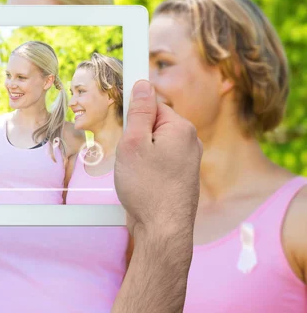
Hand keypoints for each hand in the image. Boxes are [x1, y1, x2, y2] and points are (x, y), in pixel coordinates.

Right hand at [114, 80, 201, 237]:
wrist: (163, 231)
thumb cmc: (147, 188)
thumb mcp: (134, 143)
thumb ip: (139, 112)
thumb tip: (142, 85)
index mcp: (181, 128)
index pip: (153, 105)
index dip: (134, 116)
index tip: (126, 128)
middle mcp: (190, 142)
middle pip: (154, 126)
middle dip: (136, 137)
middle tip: (128, 155)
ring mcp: (187, 162)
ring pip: (155, 145)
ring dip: (140, 155)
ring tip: (134, 174)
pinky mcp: (181, 178)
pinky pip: (159, 162)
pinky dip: (146, 169)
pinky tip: (141, 184)